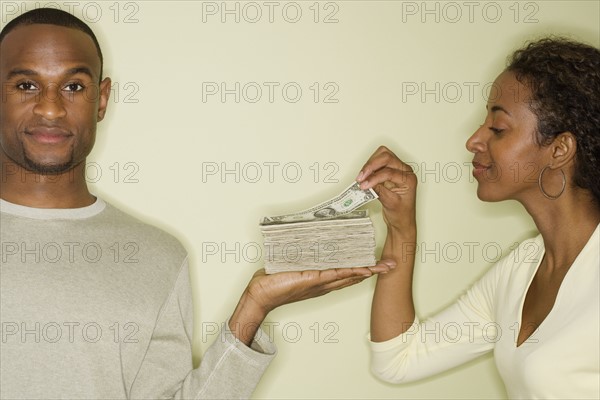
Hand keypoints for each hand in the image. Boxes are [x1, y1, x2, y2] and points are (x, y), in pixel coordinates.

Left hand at [245, 262, 394, 313]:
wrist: (261, 293)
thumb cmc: (271, 281)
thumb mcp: (290, 265)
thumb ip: (300, 256)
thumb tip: (303, 240)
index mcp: (319, 280)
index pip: (344, 275)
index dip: (360, 270)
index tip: (374, 265)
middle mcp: (323, 283)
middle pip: (352, 277)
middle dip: (372, 271)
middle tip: (388, 265)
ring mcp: (320, 283)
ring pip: (348, 276)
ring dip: (367, 271)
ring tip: (383, 266)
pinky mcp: (313, 280)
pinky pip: (336, 275)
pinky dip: (350, 272)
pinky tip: (362, 269)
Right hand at [356, 146, 416, 231]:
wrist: (401, 221)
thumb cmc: (401, 213)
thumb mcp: (390, 202)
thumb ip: (379, 189)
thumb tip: (366, 181)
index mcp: (408, 178)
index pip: (389, 172)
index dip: (374, 178)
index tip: (364, 185)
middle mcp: (404, 171)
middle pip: (386, 157)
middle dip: (371, 166)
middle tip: (361, 177)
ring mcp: (396, 170)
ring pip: (381, 156)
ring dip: (370, 164)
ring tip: (362, 176)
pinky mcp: (388, 172)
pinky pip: (378, 162)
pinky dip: (369, 167)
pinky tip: (364, 176)